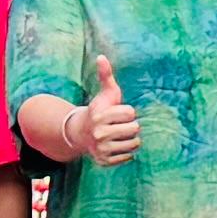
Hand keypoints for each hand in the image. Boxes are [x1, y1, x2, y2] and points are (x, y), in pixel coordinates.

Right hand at [76, 48, 142, 166]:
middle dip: (131, 126)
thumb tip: (101, 57)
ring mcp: (101, 148)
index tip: (119, 112)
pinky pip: (128, 157)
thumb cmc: (100, 110)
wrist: (82, 133)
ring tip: (121, 135)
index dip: (128, 111)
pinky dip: (126, 152)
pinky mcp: (104, 161)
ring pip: (134, 144)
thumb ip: (106, 75)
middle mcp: (99, 133)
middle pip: (134, 129)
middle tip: (120, 125)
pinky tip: (117, 146)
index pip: (131, 113)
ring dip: (131, 139)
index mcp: (101, 115)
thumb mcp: (104, 93)